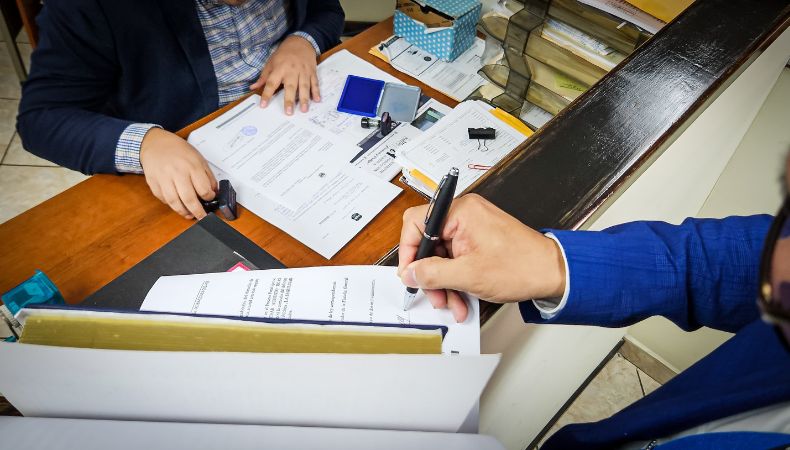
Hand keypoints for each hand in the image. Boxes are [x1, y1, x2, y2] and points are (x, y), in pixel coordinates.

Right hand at [139, 128, 217, 219]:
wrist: (155, 144)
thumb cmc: (179, 151)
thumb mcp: (199, 159)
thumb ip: (208, 176)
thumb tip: (214, 192)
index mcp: (192, 166)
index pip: (203, 189)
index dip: (209, 197)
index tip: (210, 198)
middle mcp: (177, 173)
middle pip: (189, 199)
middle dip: (198, 212)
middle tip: (202, 216)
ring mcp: (163, 178)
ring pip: (174, 202)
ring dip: (183, 212)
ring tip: (189, 215)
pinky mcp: (153, 183)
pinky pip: (163, 199)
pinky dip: (170, 204)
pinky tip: (177, 204)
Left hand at [251, 35, 319, 114]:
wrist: (300, 42)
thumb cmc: (283, 55)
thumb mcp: (271, 63)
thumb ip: (264, 77)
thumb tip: (253, 88)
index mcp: (279, 69)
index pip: (271, 83)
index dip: (267, 94)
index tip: (263, 105)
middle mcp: (292, 71)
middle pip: (290, 87)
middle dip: (289, 100)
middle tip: (288, 112)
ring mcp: (303, 71)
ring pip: (304, 86)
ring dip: (304, 98)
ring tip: (304, 110)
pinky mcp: (312, 72)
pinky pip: (315, 83)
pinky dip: (316, 91)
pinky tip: (317, 100)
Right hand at [397, 194, 565, 321]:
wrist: (553, 273)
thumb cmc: (521, 267)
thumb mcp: (468, 275)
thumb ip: (432, 273)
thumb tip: (409, 272)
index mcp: (461, 211)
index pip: (416, 222)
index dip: (409, 251)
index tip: (410, 273)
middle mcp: (465, 214)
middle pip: (430, 243)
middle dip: (431, 275)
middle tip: (436, 295)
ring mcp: (473, 226)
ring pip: (443, 255)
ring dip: (445, 282)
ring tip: (453, 303)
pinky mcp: (479, 239)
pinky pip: (457, 258)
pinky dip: (457, 279)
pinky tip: (462, 298)